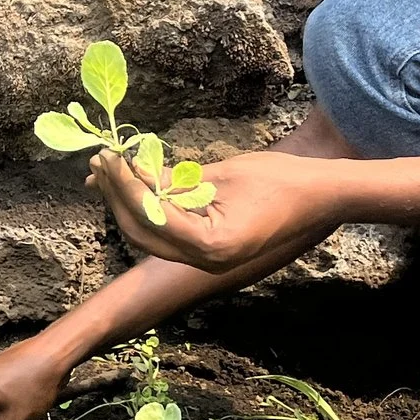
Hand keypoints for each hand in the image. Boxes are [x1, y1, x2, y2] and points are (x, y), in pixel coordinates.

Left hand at [91, 148, 350, 271]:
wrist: (319, 196)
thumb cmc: (279, 180)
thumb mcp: (222, 175)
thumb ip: (175, 182)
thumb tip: (132, 173)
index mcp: (212, 246)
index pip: (152, 217)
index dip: (125, 187)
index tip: (109, 158)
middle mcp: (206, 262)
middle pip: (143, 233)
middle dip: (117, 198)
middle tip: (100, 163)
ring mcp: (208, 261)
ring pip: (151, 237)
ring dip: (126, 204)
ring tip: (106, 172)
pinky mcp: (210, 251)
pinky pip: (169, 233)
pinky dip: (150, 210)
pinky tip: (136, 185)